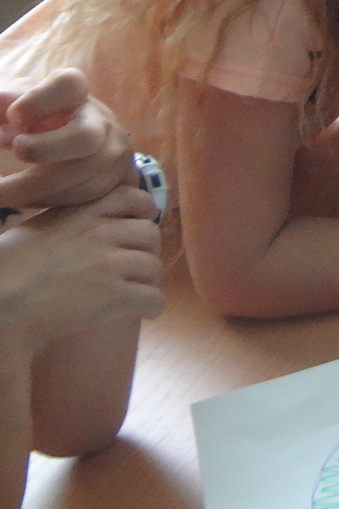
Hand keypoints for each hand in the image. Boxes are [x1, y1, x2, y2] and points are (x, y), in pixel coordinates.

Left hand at [0, 69, 137, 209]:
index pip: (69, 86)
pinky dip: (45, 200)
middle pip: (85, 137)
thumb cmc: (41, 117)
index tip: (13, 116)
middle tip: (16, 151)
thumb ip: (6, 102)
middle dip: (44, 149)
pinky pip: (80, 196)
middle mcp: (101, 122)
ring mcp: (112, 153)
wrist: (87, 144)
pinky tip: (22, 198)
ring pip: (79, 175)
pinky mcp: (113, 181)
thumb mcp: (24, 101)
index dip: (40, 100)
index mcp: (76, 95)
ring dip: (30, 188)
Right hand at [0, 185, 163, 352]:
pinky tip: (143, 311)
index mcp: (80, 213)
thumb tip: (94, 218)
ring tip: (138, 292)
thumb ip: (69, 219)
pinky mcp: (114, 294)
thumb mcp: (37, 229)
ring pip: (155, 267)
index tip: (143, 221)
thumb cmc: (6, 271)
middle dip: (147, 251)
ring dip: (149, 281)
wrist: (0, 305)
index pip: (132, 197)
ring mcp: (109, 263)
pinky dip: (152, 306)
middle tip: (137, 267)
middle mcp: (100, 233)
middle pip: (151, 234)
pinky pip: (153, 297)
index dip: (144, 209)